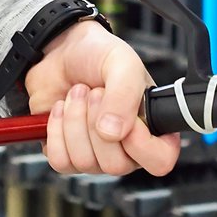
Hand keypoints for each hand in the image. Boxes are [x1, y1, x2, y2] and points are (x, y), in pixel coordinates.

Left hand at [28, 20, 180, 177]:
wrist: (59, 50)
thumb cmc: (97, 55)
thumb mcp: (122, 63)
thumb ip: (126, 94)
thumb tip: (112, 133)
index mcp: (150, 127)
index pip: (160, 161)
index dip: (141, 144)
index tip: (128, 118)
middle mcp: (125, 147)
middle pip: (115, 166)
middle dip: (97, 122)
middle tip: (95, 92)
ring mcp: (95, 155)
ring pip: (84, 162)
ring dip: (75, 121)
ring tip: (78, 94)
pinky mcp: (66, 154)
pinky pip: (60, 160)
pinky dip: (56, 130)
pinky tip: (61, 109)